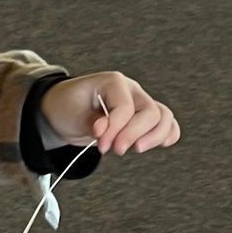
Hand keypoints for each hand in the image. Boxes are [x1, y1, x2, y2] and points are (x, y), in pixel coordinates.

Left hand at [39, 72, 179, 158]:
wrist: (64, 110)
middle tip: (116, 150)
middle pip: (150, 112)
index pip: (126, 107)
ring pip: (163, 116)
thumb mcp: (72, 113)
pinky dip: (167, 134)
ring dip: (154, 136)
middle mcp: (132, 90)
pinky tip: (161, 144)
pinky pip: (166, 123)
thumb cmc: (67, 106)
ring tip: (136, 149)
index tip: (101, 144)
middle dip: (133, 134)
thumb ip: (90, 123)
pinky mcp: (143, 118)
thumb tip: (105, 132)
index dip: (115, 129)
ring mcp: (140, 102)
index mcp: (113, 82)